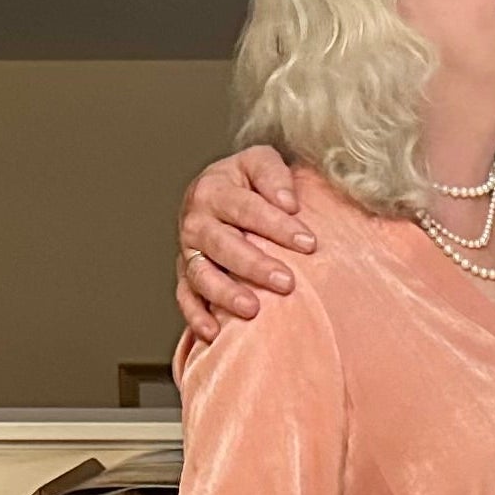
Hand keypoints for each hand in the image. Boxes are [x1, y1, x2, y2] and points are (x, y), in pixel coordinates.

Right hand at [175, 146, 313, 341]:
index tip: (309, 244)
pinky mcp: (185, 274)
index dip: (277, 226)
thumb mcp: (260, 161)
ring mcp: (188, 251)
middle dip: (254, 265)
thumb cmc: (246, 181)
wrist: (218, 192)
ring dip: (225, 293)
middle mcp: (196, 221)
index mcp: (213, 189)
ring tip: (253, 309)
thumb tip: (288, 203)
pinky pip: (185, 297)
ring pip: (201, 274)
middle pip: (222, 244)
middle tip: (287, 282)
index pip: (246, 208)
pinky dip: (196, 316)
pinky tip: (215, 333)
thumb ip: (273, 173)